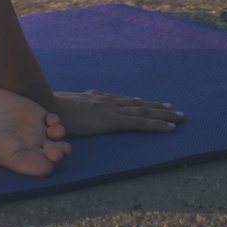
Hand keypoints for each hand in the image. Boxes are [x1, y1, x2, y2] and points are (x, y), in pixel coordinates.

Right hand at [53, 89, 183, 136]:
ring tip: (180, 117)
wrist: (47, 105)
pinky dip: (157, 124)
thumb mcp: (64, 107)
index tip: (150, 103)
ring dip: (164, 114)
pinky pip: (140, 122)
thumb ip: (73, 109)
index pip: (123, 101)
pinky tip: (170, 128)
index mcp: (96, 98)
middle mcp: (107, 101)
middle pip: (138, 104)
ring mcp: (111, 109)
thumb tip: (72, 114)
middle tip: (174, 109)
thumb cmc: (50, 110)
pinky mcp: (113, 120)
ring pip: (144, 111)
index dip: (139, 102)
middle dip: (157, 107)